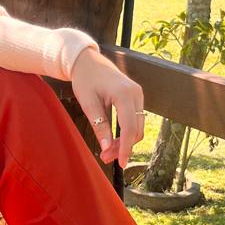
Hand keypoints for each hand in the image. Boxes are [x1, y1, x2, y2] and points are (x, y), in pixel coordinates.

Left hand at [71, 47, 144, 167]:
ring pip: (137, 127)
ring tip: (107, 151)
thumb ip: (100, 126)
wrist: (88, 61)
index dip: (126, 148)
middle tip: (105, 158)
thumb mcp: (88, 104)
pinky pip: (135, 120)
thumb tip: (107, 149)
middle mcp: (136, 94)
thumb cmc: (85, 79)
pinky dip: (126, 132)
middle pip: (136, 130)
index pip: (130, 128)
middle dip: (123, 146)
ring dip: (125, 141)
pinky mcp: (136, 97)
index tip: (121, 164)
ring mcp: (138, 95)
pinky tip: (113, 140)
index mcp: (124, 94)